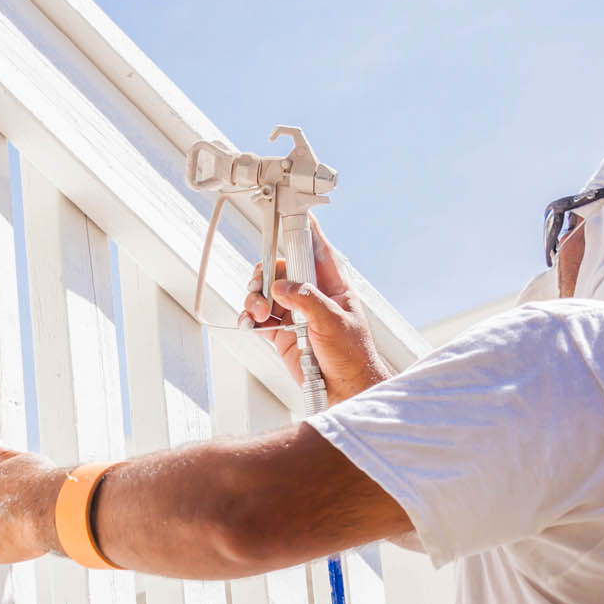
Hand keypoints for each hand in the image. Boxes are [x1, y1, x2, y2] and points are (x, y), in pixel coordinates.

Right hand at [241, 216, 394, 401]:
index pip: (316, 249)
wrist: (345, 391)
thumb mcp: (334, 324)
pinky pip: (258, 318)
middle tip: (261, 289)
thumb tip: (283, 287)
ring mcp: (295, 314)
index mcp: (332, 285)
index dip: (302, 229)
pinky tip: (251, 324)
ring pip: (266, 293)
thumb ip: (308, 301)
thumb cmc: (353, 357)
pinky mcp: (281, 333)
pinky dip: (250, 319)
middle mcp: (312, 295)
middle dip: (266, 275)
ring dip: (256, 300)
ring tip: (259, 314)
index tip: (287, 212)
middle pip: (281, 269)